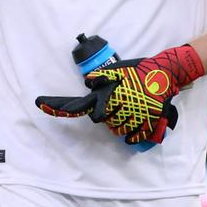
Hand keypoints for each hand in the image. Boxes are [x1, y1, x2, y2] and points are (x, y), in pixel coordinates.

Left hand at [36, 45, 200, 143]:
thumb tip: (88, 81)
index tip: (40, 103)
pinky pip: (132, 137)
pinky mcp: (146, 123)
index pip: (79, 105)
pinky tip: (136, 123)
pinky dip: (132, 134)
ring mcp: (133, 116)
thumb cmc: (141, 70)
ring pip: (117, 130)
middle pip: (102, 121)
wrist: (166, 73)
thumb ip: (103, 76)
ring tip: (129, 109)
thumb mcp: (119, 68)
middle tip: (118, 103)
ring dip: (120, 123)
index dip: (58, 106)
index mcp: (108, 94)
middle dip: (107, 115)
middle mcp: (118, 107)